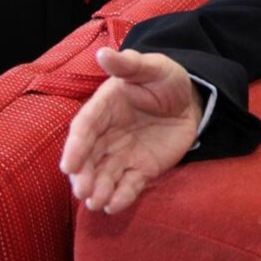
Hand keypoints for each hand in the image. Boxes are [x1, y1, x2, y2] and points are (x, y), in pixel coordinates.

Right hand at [59, 48, 203, 213]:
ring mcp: (123, 154)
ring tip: (95, 204)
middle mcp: (107, 135)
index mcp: (103, 108)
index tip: (69, 165)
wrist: (191, 99)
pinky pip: (129, 184)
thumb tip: (103, 54)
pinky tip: (115, 206)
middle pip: (89, 158)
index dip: (75, 147)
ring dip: (98, 190)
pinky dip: (122, 196)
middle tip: (81, 191)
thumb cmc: (165, 79)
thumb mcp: (152, 67)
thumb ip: (129, 64)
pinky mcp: (141, 168)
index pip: (84, 129)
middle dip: (83, 176)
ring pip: (105, 175)